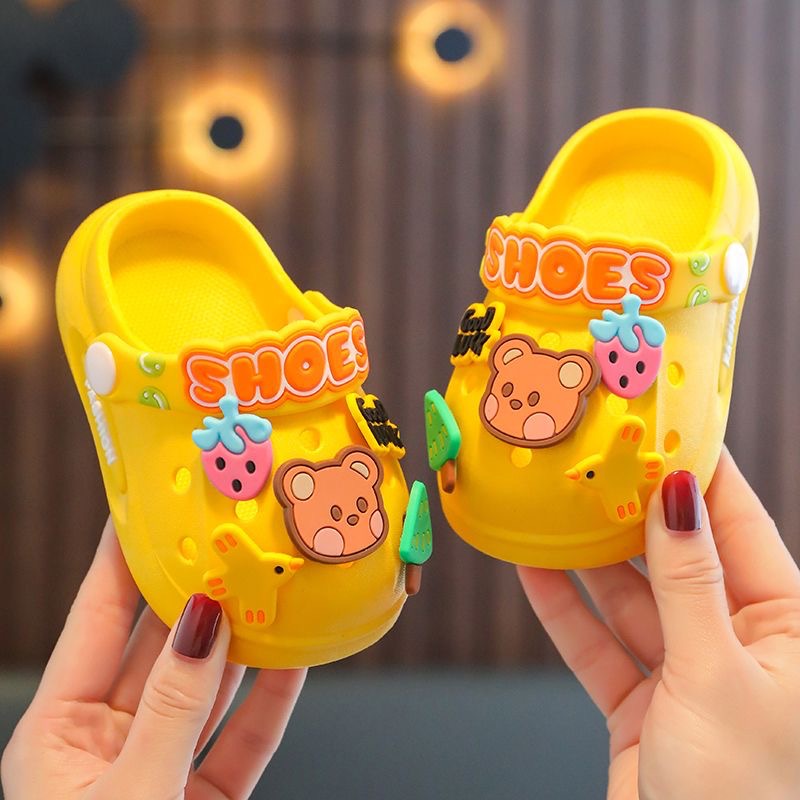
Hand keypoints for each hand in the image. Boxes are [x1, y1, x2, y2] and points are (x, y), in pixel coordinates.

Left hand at [1, 519, 305, 799]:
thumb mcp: (130, 793)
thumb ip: (173, 709)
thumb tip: (206, 626)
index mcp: (58, 733)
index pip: (96, 622)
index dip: (121, 560)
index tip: (148, 509)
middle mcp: (107, 743)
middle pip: (158, 648)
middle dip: (196, 594)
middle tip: (229, 543)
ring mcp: (159, 768)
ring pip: (206, 688)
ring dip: (242, 643)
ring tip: (272, 591)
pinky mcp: (205, 797)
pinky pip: (243, 737)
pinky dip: (270, 701)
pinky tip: (294, 661)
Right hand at [518, 448, 799, 799]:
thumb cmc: (745, 795)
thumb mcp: (716, 675)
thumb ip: (688, 583)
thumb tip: (676, 498)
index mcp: (791, 630)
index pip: (742, 528)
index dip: (704, 474)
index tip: (668, 425)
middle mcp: (740, 644)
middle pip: (678, 559)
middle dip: (633, 513)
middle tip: (595, 461)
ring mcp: (688, 674)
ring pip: (632, 599)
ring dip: (589, 559)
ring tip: (553, 506)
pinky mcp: (643, 704)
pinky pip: (598, 645)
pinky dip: (565, 612)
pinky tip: (533, 571)